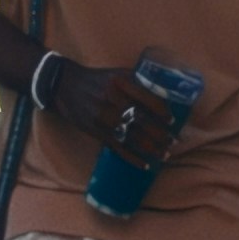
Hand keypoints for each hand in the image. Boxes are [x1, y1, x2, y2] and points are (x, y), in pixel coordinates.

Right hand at [42, 62, 185, 166]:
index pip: (147, 98)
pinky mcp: (96, 132)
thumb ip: (139, 82)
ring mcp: (103, 118)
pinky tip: (145, 165)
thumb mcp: (118, 74)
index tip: (172, 120)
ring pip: (132, 136)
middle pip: (141, 120)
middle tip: (174, 141)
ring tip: (165, 154)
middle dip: (160, 133)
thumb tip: (164, 96)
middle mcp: (112, 100)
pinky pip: (118, 148)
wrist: (64, 87)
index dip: (162, 111)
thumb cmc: (97, 79)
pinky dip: (133, 158)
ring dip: (151, 148)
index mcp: (120, 82)